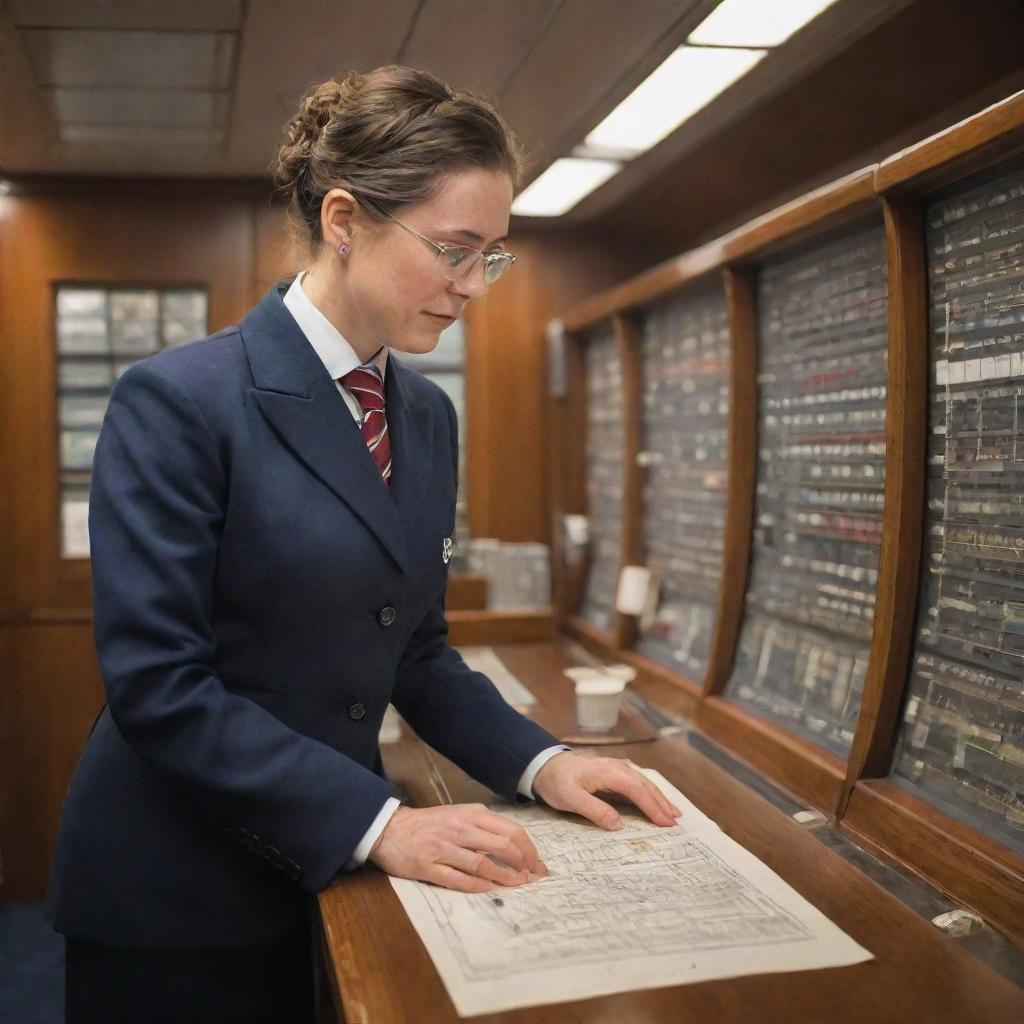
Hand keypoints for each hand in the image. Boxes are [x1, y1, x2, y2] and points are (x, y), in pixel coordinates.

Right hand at [368, 803, 547, 892]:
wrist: (390, 829)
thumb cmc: (429, 823)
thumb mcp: (458, 814)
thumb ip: (482, 826)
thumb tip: (513, 845)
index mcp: (470, 814)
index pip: (509, 830)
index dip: (528, 849)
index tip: (537, 863)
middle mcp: (459, 829)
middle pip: (501, 847)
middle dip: (523, 865)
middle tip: (533, 878)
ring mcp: (444, 849)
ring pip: (483, 865)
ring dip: (504, 878)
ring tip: (518, 886)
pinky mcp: (429, 867)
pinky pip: (459, 879)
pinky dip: (478, 887)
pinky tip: (491, 890)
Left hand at [532, 752, 679, 829]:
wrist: (544, 764)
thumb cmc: (556, 781)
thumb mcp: (570, 798)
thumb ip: (594, 810)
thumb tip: (618, 824)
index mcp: (608, 772)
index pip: (636, 790)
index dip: (652, 807)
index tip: (665, 823)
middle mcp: (616, 767)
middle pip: (644, 785)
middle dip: (661, 803)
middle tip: (675, 822)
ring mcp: (615, 768)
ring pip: (643, 782)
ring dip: (658, 797)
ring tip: (673, 813)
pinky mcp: (612, 773)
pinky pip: (636, 782)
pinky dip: (648, 792)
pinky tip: (654, 800)